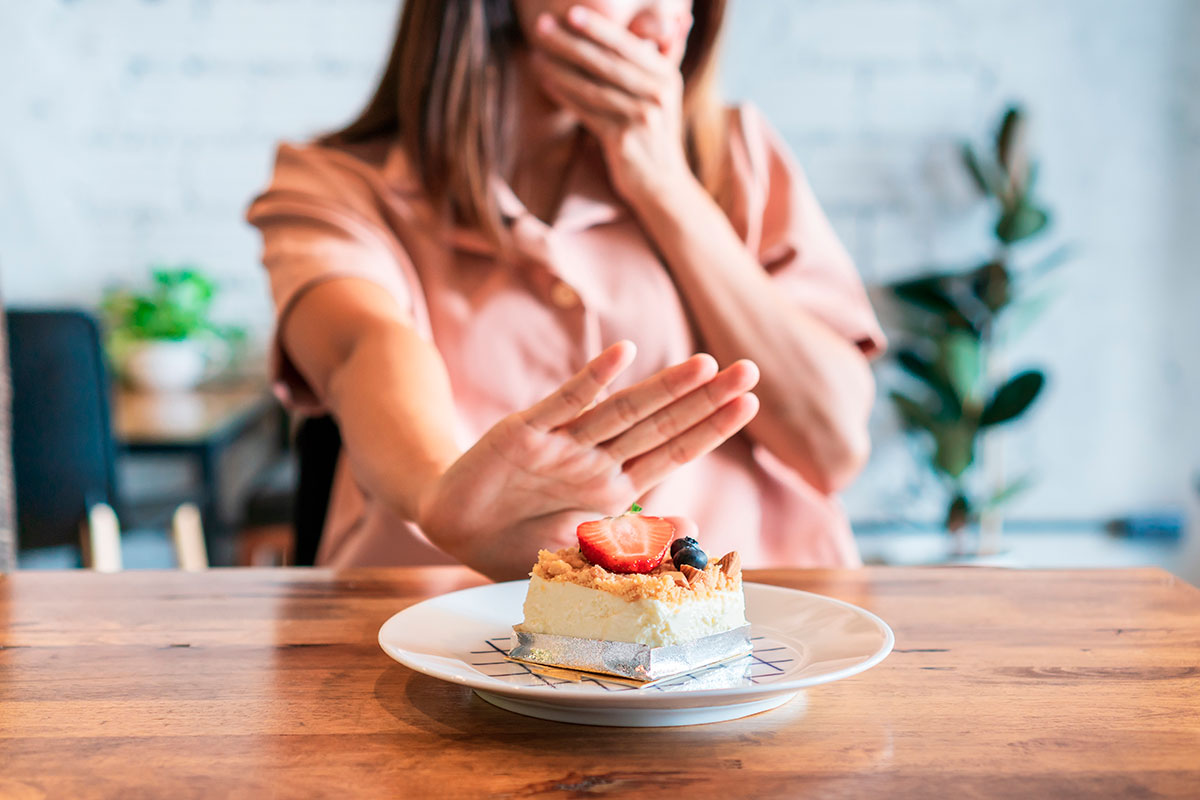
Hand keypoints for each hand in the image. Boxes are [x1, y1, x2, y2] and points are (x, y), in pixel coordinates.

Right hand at [417, 341, 758, 579]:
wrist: (452, 528)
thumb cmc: (517, 540)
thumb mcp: (580, 550)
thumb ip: (632, 538)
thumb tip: (693, 525)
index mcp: (612, 487)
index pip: (672, 453)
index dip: (710, 428)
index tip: (748, 403)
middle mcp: (593, 460)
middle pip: (658, 424)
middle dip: (704, 399)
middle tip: (749, 370)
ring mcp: (561, 444)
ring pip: (621, 411)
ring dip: (663, 388)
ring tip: (706, 365)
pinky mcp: (523, 431)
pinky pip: (563, 403)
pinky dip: (592, 379)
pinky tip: (624, 355)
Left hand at [529, 6, 694, 203]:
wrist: (662, 182)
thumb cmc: (656, 131)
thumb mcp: (666, 92)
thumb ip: (664, 56)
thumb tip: (679, 18)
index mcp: (666, 76)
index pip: (627, 45)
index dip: (599, 27)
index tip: (572, 12)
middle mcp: (657, 94)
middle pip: (607, 63)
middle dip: (571, 43)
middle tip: (542, 26)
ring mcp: (641, 118)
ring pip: (593, 88)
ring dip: (560, 70)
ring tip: (536, 55)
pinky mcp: (623, 141)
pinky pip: (587, 113)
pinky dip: (565, 97)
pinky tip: (547, 83)